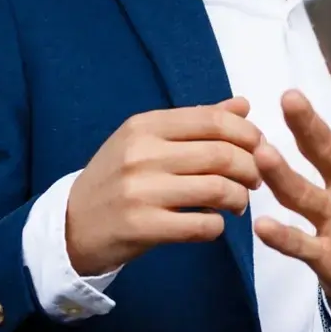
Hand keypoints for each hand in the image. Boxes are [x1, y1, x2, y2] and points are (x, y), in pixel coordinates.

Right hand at [65, 98, 261, 275]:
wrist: (72, 224)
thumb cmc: (118, 178)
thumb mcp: (147, 141)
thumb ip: (197, 122)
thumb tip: (243, 104)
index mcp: (145, 125)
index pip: (214, 120)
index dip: (248, 134)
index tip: (258, 148)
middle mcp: (141, 153)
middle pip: (222, 155)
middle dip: (251, 169)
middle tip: (254, 180)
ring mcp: (140, 191)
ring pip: (218, 189)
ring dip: (239, 198)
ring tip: (236, 203)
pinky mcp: (142, 227)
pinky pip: (203, 225)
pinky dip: (218, 226)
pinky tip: (212, 224)